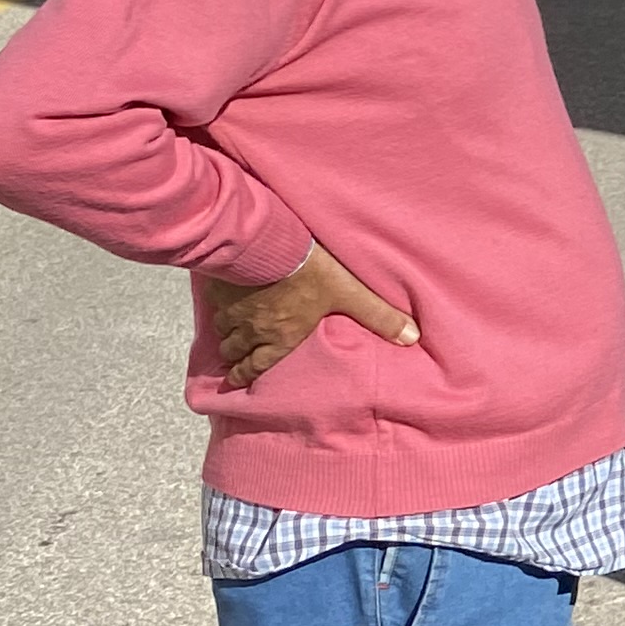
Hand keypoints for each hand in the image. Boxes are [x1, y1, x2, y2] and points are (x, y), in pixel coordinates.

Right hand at [201, 241, 419, 390]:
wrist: (267, 244)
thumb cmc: (310, 272)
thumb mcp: (351, 293)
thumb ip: (379, 316)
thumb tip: (412, 338)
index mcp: (282, 335)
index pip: (259, 365)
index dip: (246, 375)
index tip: (236, 380)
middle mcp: (254, 329)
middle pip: (236, 350)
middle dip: (234, 357)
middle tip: (230, 361)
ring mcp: (232, 309)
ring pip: (222, 329)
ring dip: (225, 333)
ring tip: (225, 334)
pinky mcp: (219, 288)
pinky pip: (212, 304)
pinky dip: (214, 306)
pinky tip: (216, 301)